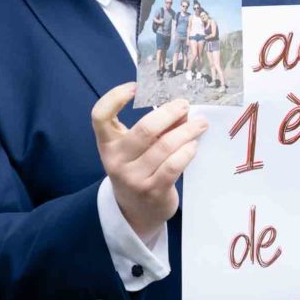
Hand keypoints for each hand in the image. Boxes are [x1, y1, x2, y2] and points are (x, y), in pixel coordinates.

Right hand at [91, 83, 208, 239]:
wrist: (135, 212)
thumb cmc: (138, 169)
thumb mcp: (138, 148)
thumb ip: (156, 127)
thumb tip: (182, 109)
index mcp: (108, 144)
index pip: (100, 116)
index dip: (114, 97)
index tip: (135, 87)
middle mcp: (116, 160)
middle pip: (144, 129)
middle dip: (169, 113)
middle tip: (185, 104)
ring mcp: (134, 177)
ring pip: (165, 146)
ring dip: (187, 131)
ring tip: (200, 123)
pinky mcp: (153, 191)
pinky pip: (174, 165)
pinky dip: (187, 151)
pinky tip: (194, 145)